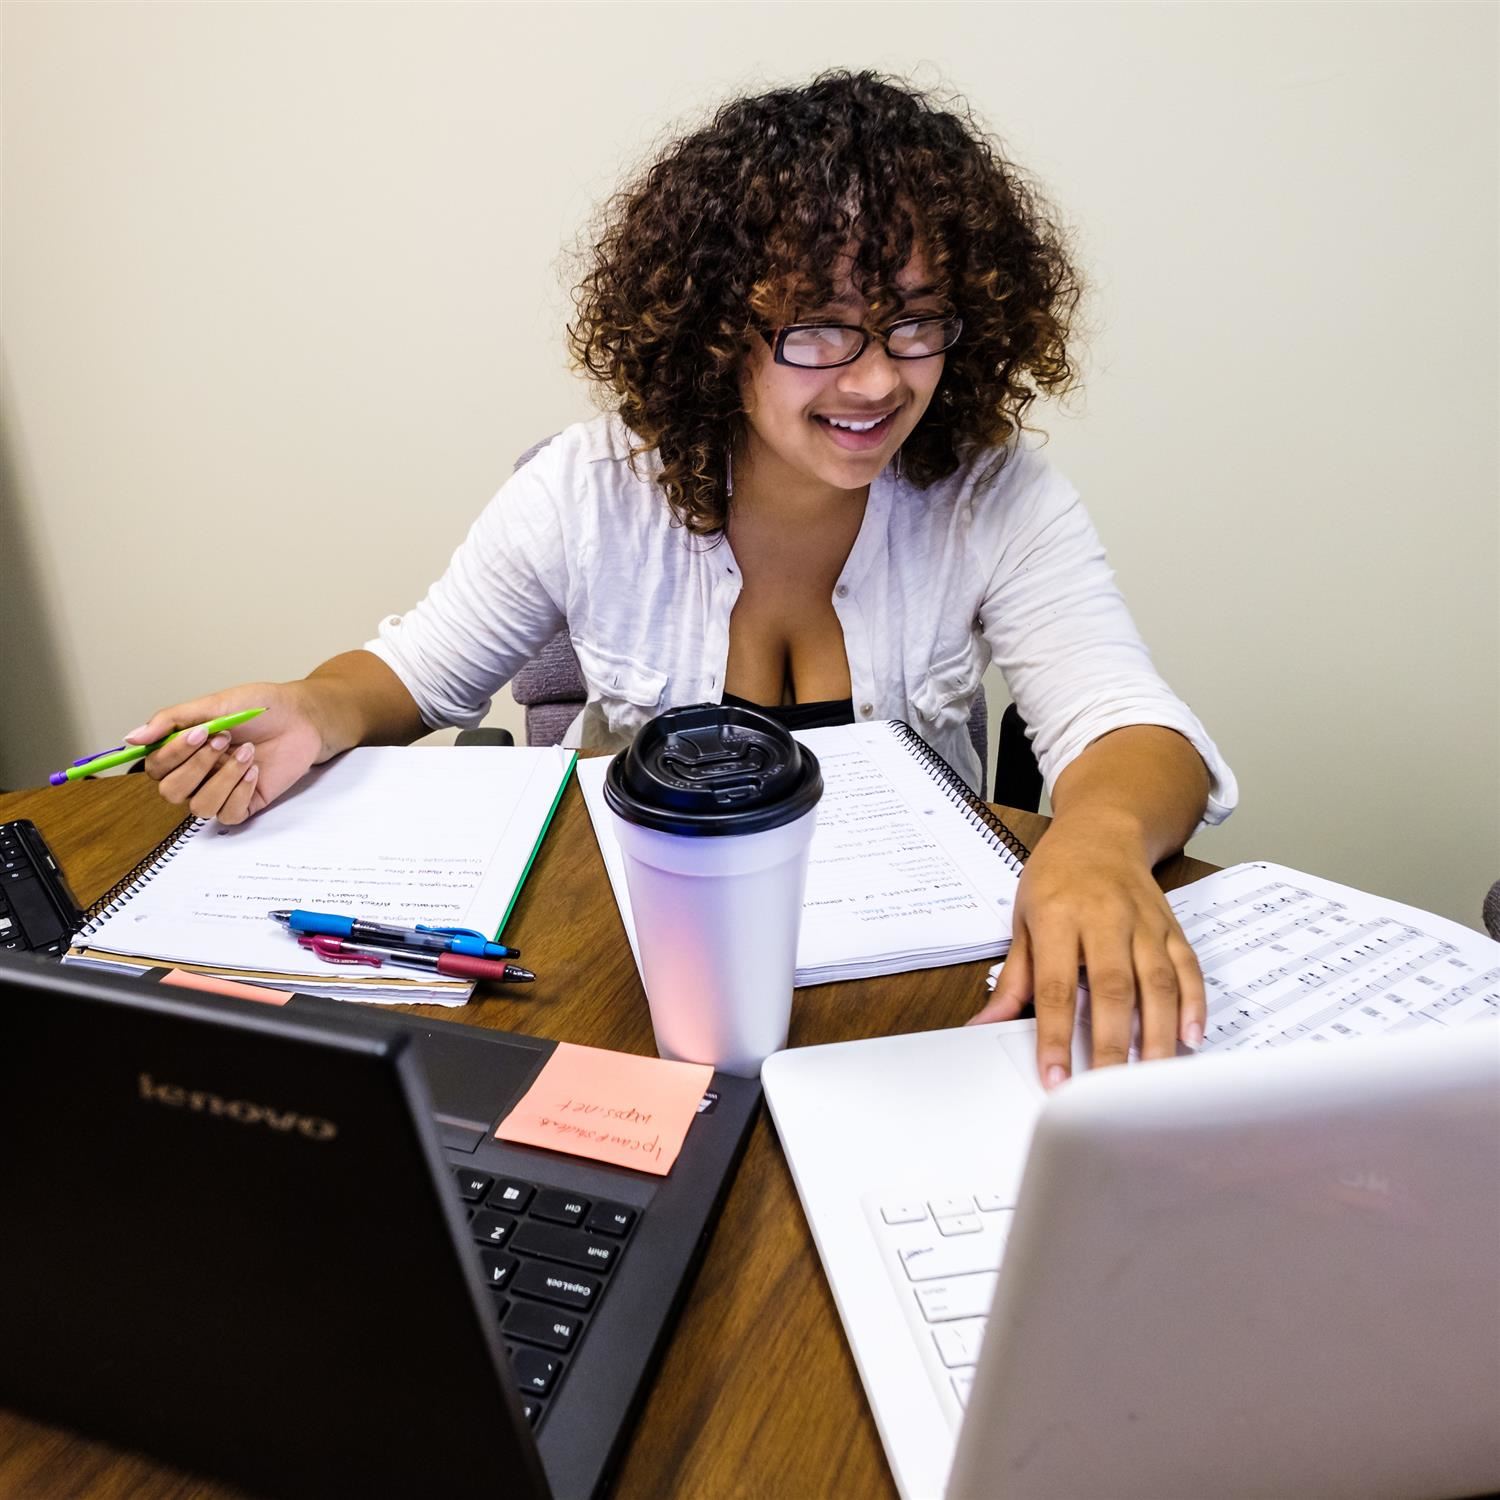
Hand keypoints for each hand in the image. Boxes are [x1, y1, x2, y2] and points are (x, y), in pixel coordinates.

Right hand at [126, 681, 325, 824]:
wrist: (302, 717)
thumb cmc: (260, 708)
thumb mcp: (214, 704)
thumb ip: (171, 720)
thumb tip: (130, 738)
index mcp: (183, 750)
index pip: (155, 767)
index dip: (173, 754)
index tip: (200, 732)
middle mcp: (197, 774)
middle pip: (171, 791)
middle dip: (197, 766)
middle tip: (225, 739)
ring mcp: (221, 790)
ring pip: (199, 807)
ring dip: (223, 779)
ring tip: (246, 753)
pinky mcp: (245, 804)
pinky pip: (228, 814)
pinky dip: (239, 793)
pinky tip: (254, 770)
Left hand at [966, 814, 1204, 1086]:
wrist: (1101, 830)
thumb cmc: (1055, 876)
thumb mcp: (1022, 918)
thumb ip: (1012, 977)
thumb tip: (985, 1024)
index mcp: (1058, 916)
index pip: (1055, 986)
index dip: (1055, 1036)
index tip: (1054, 1077)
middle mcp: (1104, 918)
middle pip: (1112, 989)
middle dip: (1109, 1044)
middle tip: (1106, 1091)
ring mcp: (1144, 922)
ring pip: (1157, 983)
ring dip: (1156, 1034)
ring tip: (1150, 1079)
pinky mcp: (1171, 927)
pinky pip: (1187, 968)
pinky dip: (1193, 1004)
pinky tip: (1190, 1038)